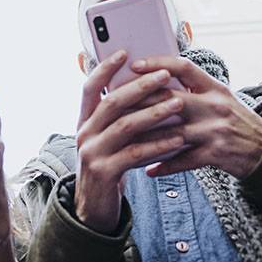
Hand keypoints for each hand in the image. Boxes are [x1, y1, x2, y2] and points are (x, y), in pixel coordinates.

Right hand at [72, 51, 186, 232]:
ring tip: (178, 103)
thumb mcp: (108, 139)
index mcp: (84, 121)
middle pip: (112, 102)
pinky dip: (158, 144)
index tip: (124, 52)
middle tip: (165, 75)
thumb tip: (147, 87)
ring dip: (154, 112)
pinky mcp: (104, 172)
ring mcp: (91, 153)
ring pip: (125, 126)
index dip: (105, 68)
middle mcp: (84, 133)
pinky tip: (177, 138)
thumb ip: (119, 118)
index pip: (90, 87)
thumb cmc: (110, 166)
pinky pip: (135, 153)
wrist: (94, 209)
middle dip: (140, 86)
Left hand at [127, 56, 261, 178]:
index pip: (183, 67)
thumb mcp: (221, 97)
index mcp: (214, 87)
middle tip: (115, 105)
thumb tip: (158, 78)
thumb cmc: (237, 121)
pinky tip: (147, 169)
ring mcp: (214, 130)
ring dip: (145, 138)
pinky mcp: (215, 154)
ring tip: (123, 140)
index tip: (134, 65)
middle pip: (170, 99)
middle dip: (140, 102)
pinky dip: (163, 166)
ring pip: (171, 132)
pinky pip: (183, 160)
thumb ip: (195, 88)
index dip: (158, 64)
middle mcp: (214, 105)